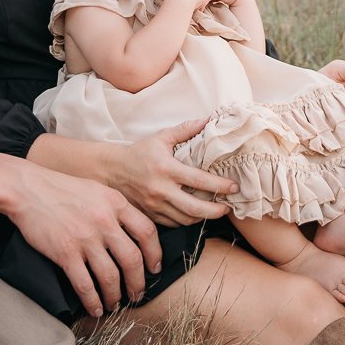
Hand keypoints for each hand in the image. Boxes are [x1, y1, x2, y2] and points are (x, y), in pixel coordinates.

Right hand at [0, 161, 164, 319]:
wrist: (27, 189)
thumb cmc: (60, 188)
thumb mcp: (96, 189)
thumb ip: (115, 208)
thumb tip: (131, 231)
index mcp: (115, 203)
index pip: (147, 232)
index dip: (155, 254)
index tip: (154, 268)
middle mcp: (104, 221)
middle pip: (133, 260)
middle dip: (138, 283)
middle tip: (137, 294)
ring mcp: (85, 238)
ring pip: (110, 277)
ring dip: (115, 296)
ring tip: (115, 304)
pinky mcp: (65, 253)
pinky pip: (85, 285)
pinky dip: (92, 301)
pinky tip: (95, 307)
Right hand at [108, 119, 236, 225]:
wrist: (111, 170)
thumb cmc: (139, 152)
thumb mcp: (161, 137)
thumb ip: (185, 129)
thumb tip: (208, 120)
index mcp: (166, 169)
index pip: (198, 180)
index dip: (219, 186)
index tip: (234, 187)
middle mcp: (161, 190)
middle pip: (195, 208)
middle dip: (216, 211)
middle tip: (228, 207)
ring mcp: (154, 206)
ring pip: (185, 220)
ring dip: (203, 217)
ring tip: (215, 211)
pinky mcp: (150, 216)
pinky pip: (173, 224)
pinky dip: (187, 221)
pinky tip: (195, 214)